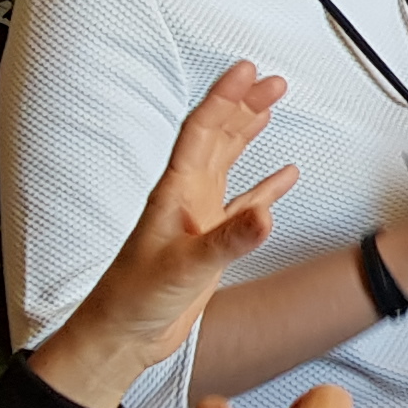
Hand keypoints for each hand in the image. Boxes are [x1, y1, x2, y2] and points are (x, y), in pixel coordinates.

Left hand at [38, 62, 300, 407]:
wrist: (123, 335)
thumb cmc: (134, 299)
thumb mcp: (184, 268)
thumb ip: (227, 240)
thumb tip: (266, 213)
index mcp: (175, 193)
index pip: (202, 132)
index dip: (224, 98)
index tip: (247, 71)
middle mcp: (187, 198)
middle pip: (218, 137)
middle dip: (243, 105)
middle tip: (272, 82)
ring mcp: (200, 218)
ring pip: (229, 162)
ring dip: (249, 133)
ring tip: (271, 107)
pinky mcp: (212, 242)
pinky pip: (244, 204)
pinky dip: (266, 187)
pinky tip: (284, 177)